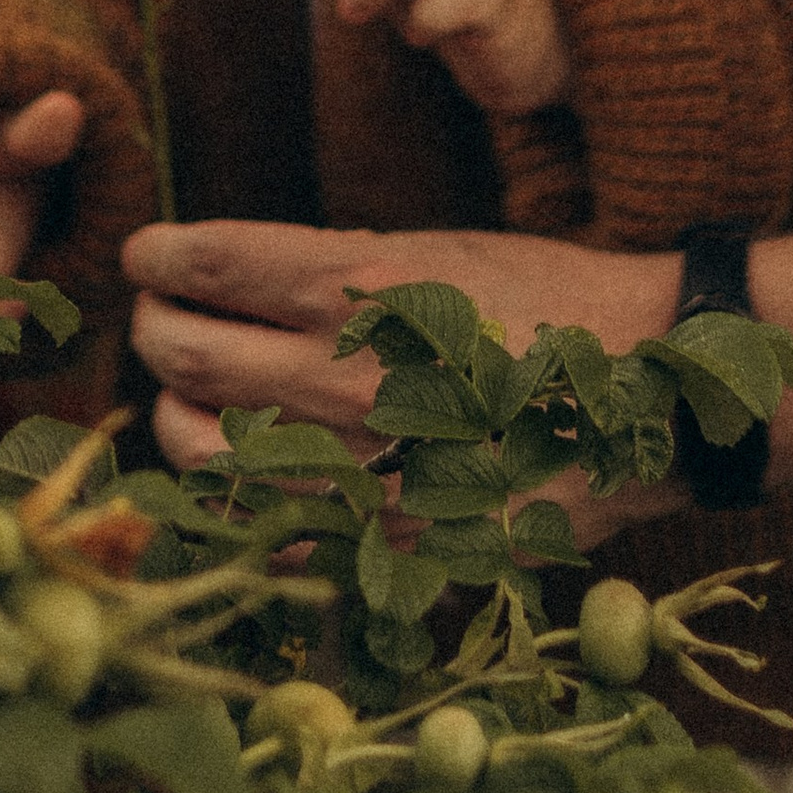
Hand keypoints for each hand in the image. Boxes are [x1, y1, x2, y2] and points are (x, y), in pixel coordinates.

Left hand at [124, 213, 681, 509]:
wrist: (645, 394)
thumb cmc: (542, 300)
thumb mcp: (436, 247)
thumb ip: (331, 265)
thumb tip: (228, 273)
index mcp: (360, 285)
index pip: (208, 263)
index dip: (158, 256)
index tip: (146, 254)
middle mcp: (344, 378)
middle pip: (183, 355)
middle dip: (152, 327)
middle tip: (157, 317)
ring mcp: (358, 472)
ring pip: (201, 452)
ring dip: (176, 415)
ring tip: (189, 394)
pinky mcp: (383, 545)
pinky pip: (262, 532)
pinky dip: (230, 500)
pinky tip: (236, 469)